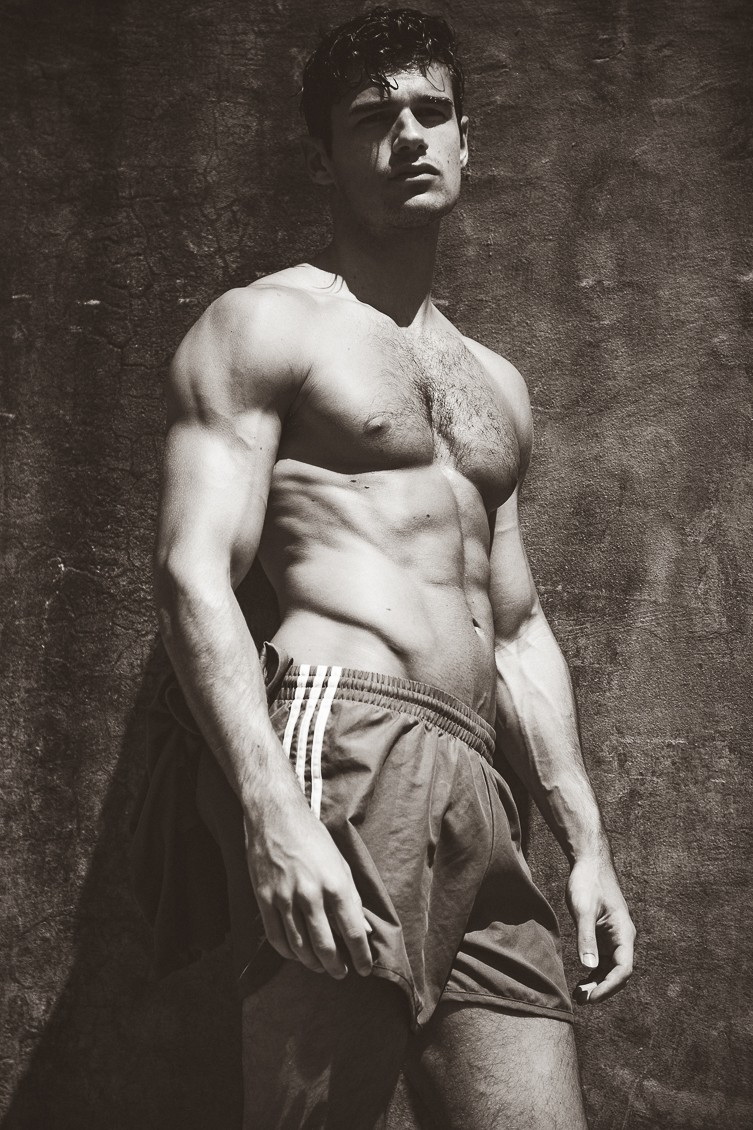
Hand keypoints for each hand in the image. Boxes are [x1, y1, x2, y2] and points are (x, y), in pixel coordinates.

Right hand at [244, 791, 373, 979]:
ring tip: (321, 967)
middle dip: (337, 966)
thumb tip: (363, 928)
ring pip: (300, 947)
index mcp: (335, 884)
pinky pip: (276, 938)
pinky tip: (297, 955)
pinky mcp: (264, 899)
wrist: (276, 816)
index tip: (364, 968)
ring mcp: (285, 899)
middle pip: (326, 946)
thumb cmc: (313, 837)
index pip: (353, 932)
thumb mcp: (340, 863)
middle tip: (341, 973)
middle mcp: (311, 895)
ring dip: (313, 963)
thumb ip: (352, 898)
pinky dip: (288, 953)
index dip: (361, 956)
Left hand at [565, 853, 635, 1004]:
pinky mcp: (604, 935)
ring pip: (611, 969)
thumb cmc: (588, 883)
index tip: (592, 997)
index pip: (623, 969)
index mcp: (624, 933)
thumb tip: (589, 967)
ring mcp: (614, 938)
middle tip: (581, 999)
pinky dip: (594, 972)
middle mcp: (623, 938)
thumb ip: (586, 937)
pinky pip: (603, 960)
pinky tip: (582, 981)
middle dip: (603, 989)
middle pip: (619, 973)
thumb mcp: (584, 910)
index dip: (609, 987)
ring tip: (579, 995)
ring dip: (598, 983)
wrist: (589, 863)